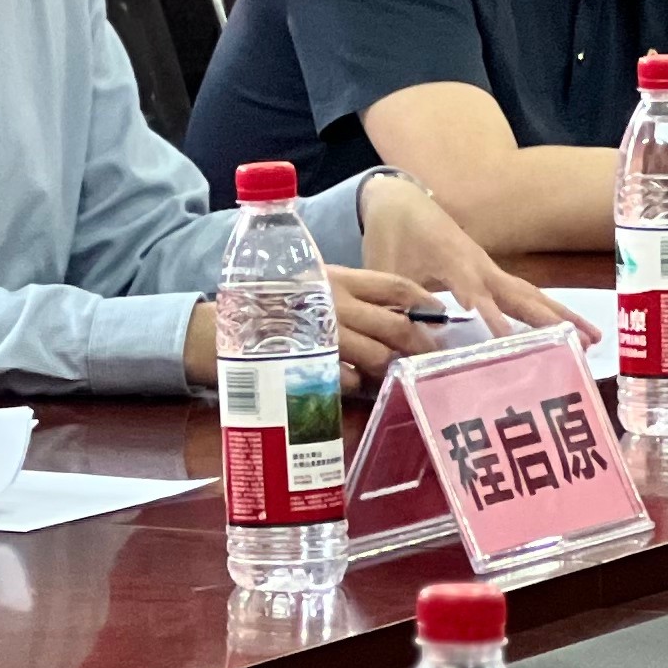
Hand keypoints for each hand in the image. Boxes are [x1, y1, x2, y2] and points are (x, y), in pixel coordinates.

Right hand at [188, 277, 427, 384]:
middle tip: (433, 355)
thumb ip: (350, 291)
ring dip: (394, 367)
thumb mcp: (312, 281)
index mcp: (339, 279)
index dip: (424, 300)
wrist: (225, 323)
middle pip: (396, 324)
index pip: (395, 286)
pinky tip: (362, 388)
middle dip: (421, 343)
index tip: (441, 313)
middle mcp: (337, 305)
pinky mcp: (312, 365)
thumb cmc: (273, 299)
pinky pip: (349, 381)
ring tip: (402, 374)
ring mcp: (324, 337)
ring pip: (378, 356)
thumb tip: (394, 307)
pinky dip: (360, 386)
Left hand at [356, 178, 575, 345]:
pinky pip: (525, 294)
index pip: (477, 294)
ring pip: (532, 295)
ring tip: (594, 340)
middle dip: (550, 321)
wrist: (399, 199)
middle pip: (521, 295)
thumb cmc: (391, 234)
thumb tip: (415, 340)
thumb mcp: (385, 267)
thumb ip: (398, 302)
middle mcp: (481, 265)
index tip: (508, 343)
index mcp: (454, 261)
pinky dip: (549, 312)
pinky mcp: (493, 273)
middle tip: (581, 346)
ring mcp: (491, 269)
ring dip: (562, 316)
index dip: (492, 318)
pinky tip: (571, 331)